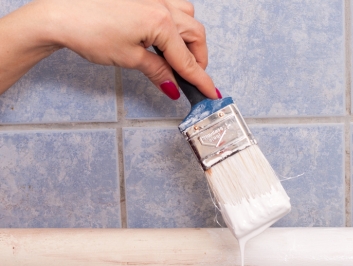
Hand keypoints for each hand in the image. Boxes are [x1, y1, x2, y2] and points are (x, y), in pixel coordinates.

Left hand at [0, 0, 216, 98]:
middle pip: (195, 35)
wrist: (62, 13)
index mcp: (161, 23)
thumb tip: (172, 86)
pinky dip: (176, 25)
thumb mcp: (129, 59)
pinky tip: (165, 38)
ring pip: (187, 18)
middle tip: (191, 79)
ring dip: (189, 40)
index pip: (188, 59)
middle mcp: (162, 5)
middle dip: (198, 59)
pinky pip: (173, 7)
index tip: (212, 92)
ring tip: (177, 58)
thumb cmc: (90, 31)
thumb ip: (157, 71)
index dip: (201, 80)